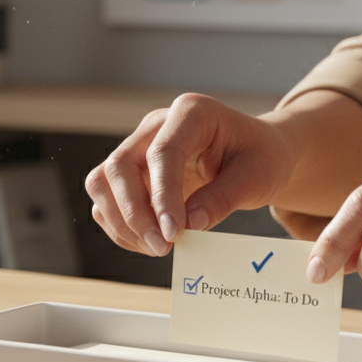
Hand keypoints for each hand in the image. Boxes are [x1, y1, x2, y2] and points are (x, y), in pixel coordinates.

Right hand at [85, 94, 293, 255]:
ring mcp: (138, 147)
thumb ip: (223, 198)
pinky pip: (108, 201)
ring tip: (158, 248)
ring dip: (122, 222)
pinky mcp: (131, 172)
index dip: (162, 196)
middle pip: (119, 167)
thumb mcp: (257, 176)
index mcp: (191, 113)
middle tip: (164, 247)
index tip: (174, 233)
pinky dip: (121, 227)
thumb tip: (190, 225)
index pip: (162, 153)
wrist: (256, 153)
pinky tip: (150, 243)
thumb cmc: (259, 157)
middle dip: (134, 214)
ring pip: (102, 183)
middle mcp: (155, 126)